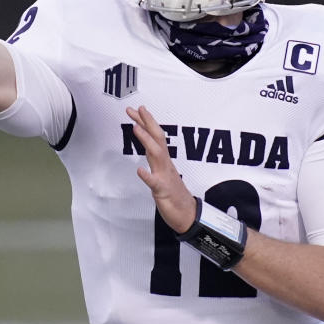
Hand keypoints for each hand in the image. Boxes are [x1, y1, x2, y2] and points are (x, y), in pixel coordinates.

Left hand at [126, 105, 197, 233]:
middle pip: (157, 139)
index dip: (146, 122)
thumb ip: (155, 158)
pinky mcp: (163, 191)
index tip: (137, 109)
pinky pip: (155, 183)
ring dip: (146, 141)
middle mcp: (165, 164)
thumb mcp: (162, 172)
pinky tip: (140, 171)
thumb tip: (147, 145)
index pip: (155, 136)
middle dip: (147, 122)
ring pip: (156, 155)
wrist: (187, 214)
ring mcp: (164, 176)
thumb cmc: (173, 193)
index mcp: (164, 160)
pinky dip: (147, 176)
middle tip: (136, 108)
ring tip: (136, 128)